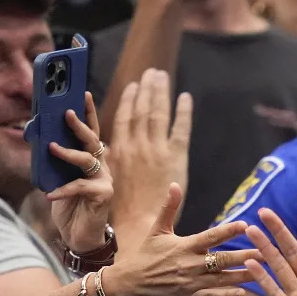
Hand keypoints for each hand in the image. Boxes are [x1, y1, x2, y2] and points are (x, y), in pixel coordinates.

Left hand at [46, 92, 112, 252]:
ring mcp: (105, 180)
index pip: (92, 132)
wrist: (81, 236)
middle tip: (67, 113)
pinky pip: (81, 187)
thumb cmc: (71, 206)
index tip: (83, 94)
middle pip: (93, 140)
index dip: (89, 113)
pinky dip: (63, 190)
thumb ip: (55, 162)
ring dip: (69, 153)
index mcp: (93, 160)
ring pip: (88, 160)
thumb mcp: (59, 180)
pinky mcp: (103, 195)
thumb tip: (41, 140)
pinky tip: (49, 194)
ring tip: (52, 148)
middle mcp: (102, 167)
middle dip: (81, 125)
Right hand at [106, 183, 260, 295]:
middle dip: (245, 255)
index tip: (245, 225)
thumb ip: (168, 208)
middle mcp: (189, 265)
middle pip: (222, 260)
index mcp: (184, 246)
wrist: (128, 285)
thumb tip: (174, 184)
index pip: (210, 237)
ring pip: (222, 279)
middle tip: (266, 251)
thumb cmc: (145, 254)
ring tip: (264, 271)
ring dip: (243, 275)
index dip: (228, 231)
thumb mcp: (156, 230)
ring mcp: (190, 283)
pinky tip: (243, 294)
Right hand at [109, 68, 192, 229]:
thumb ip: (114, 156)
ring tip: (163, 77)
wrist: (139, 222)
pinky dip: (184, 111)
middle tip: (153, 73)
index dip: (129, 98)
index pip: (124, 116)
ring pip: (158, 113)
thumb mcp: (110, 175)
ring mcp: (156, 149)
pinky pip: (181, 128)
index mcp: (119, 149)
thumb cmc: (123, 205)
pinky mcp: (175, 158)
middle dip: (147, 88)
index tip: (134, 84)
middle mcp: (137, 145)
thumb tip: (115, 144)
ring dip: (161, 92)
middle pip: (142, 109)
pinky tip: (186, 97)